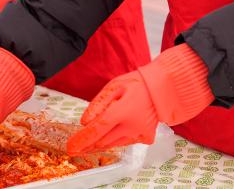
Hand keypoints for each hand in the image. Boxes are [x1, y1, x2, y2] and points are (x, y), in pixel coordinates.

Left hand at [67, 44, 213, 153]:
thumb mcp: (114, 86)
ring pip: (114, 144)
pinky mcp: (146, 137)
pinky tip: (110, 135)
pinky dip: (116, 140)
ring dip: (99, 144)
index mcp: (123, 110)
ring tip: (87, 145)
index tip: (71, 146)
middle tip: (74, 148)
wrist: (162, 89)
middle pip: (103, 140)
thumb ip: (98, 104)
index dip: (83, 139)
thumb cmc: (136, 84)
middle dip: (87, 145)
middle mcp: (132, 126)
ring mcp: (140, 133)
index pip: (98, 129)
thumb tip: (84, 122)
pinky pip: (126, 142)